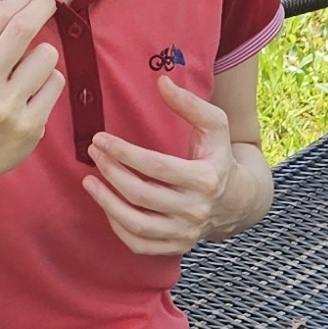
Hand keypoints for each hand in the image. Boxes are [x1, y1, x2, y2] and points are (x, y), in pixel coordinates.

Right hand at [0, 0, 63, 198]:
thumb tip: (16, 5)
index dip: (17, 0)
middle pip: (22, 29)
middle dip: (40, 8)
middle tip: (47, 3)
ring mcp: (8, 108)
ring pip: (46, 56)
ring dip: (44, 53)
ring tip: (32, 67)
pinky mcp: (31, 125)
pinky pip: (55, 83)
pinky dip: (50, 80)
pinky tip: (35, 90)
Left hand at [85, 78, 239, 257]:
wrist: (238, 200)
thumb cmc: (218, 156)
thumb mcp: (215, 125)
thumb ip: (189, 103)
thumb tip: (162, 81)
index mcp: (206, 179)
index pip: (157, 167)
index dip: (124, 153)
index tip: (101, 139)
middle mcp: (196, 210)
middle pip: (142, 194)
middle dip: (111, 172)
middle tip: (93, 154)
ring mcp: (185, 233)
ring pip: (137, 224)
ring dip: (107, 202)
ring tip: (89, 181)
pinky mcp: (176, 247)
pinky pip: (139, 244)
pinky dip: (117, 226)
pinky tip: (106, 205)